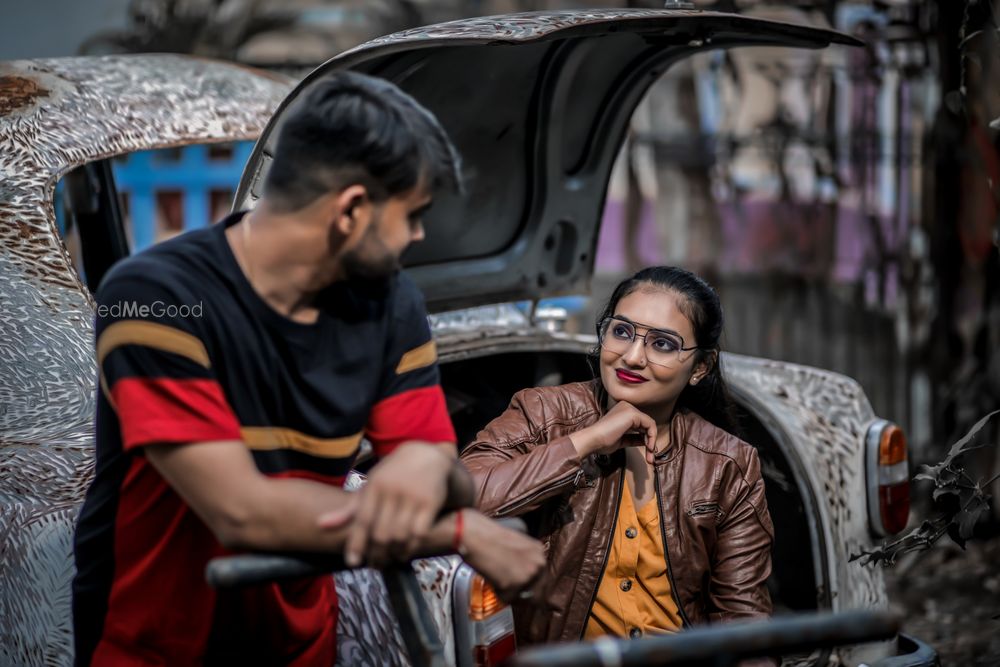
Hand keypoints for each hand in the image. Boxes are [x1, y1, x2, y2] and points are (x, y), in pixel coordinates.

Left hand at [318, 442, 453, 566]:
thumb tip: (320, 525)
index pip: (362, 520)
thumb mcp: (370, 486)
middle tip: (374, 564)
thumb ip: (349, 509)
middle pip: (381, 533)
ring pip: (400, 536)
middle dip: (376, 554)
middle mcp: (393, 491)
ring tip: (388, 561)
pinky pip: (419, 533)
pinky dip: (410, 548)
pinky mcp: (430, 503)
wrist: (425, 456)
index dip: (356, 543)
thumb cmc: (392, 474)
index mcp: (375, 486)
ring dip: (393, 553)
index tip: (352, 562)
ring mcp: (413, 497)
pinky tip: (404, 553)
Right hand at [460, 511, 545, 602]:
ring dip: (511, 595)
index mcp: (538, 551)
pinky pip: (508, 600)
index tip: (521, 589)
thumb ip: (524, 559)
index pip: (543, 579)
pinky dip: (499, 594)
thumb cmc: (486, 537)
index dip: (530, 587)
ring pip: (523, 598)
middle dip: (522, 593)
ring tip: (498, 581)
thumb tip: (523, 576)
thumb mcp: (514, 544)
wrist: (473, 536)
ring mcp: (528, 574)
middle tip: (507, 588)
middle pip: (537, 593)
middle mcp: (538, 563)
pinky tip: (492, 579)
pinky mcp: (515, 584)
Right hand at [569, 401, 656, 462]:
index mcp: (622, 411)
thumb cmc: (602, 441)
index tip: (648, 452)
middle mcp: (627, 407)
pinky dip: (652, 437)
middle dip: (650, 441)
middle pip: (646, 424)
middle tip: (651, 457)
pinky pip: (650, 425)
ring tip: (650, 454)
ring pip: (650, 425)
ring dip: (652, 441)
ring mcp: (630, 409)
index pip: (640, 424)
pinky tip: (648, 447)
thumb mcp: (622, 440)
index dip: (645, 438)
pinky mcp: (633, 413)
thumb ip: (634, 438)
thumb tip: (645, 441)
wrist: (593, 440)